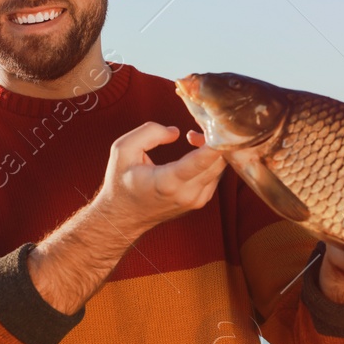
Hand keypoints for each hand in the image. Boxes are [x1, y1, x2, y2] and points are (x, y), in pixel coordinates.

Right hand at [95, 122, 226, 233]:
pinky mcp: (200, 202)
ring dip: (213, 150)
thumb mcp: (123, 150)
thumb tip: (177, 132)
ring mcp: (196, 201)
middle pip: (218, 162)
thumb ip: (149, 133)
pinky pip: (216, 176)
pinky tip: (196, 153)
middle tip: (196, 129)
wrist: (123, 216)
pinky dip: (212, 161)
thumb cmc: (121, 181)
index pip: (202, 161)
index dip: (216, 142)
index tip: (222, 126)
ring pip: (220, 168)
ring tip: (193, 139)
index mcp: (167, 182)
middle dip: (214, 139)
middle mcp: (187, 194)